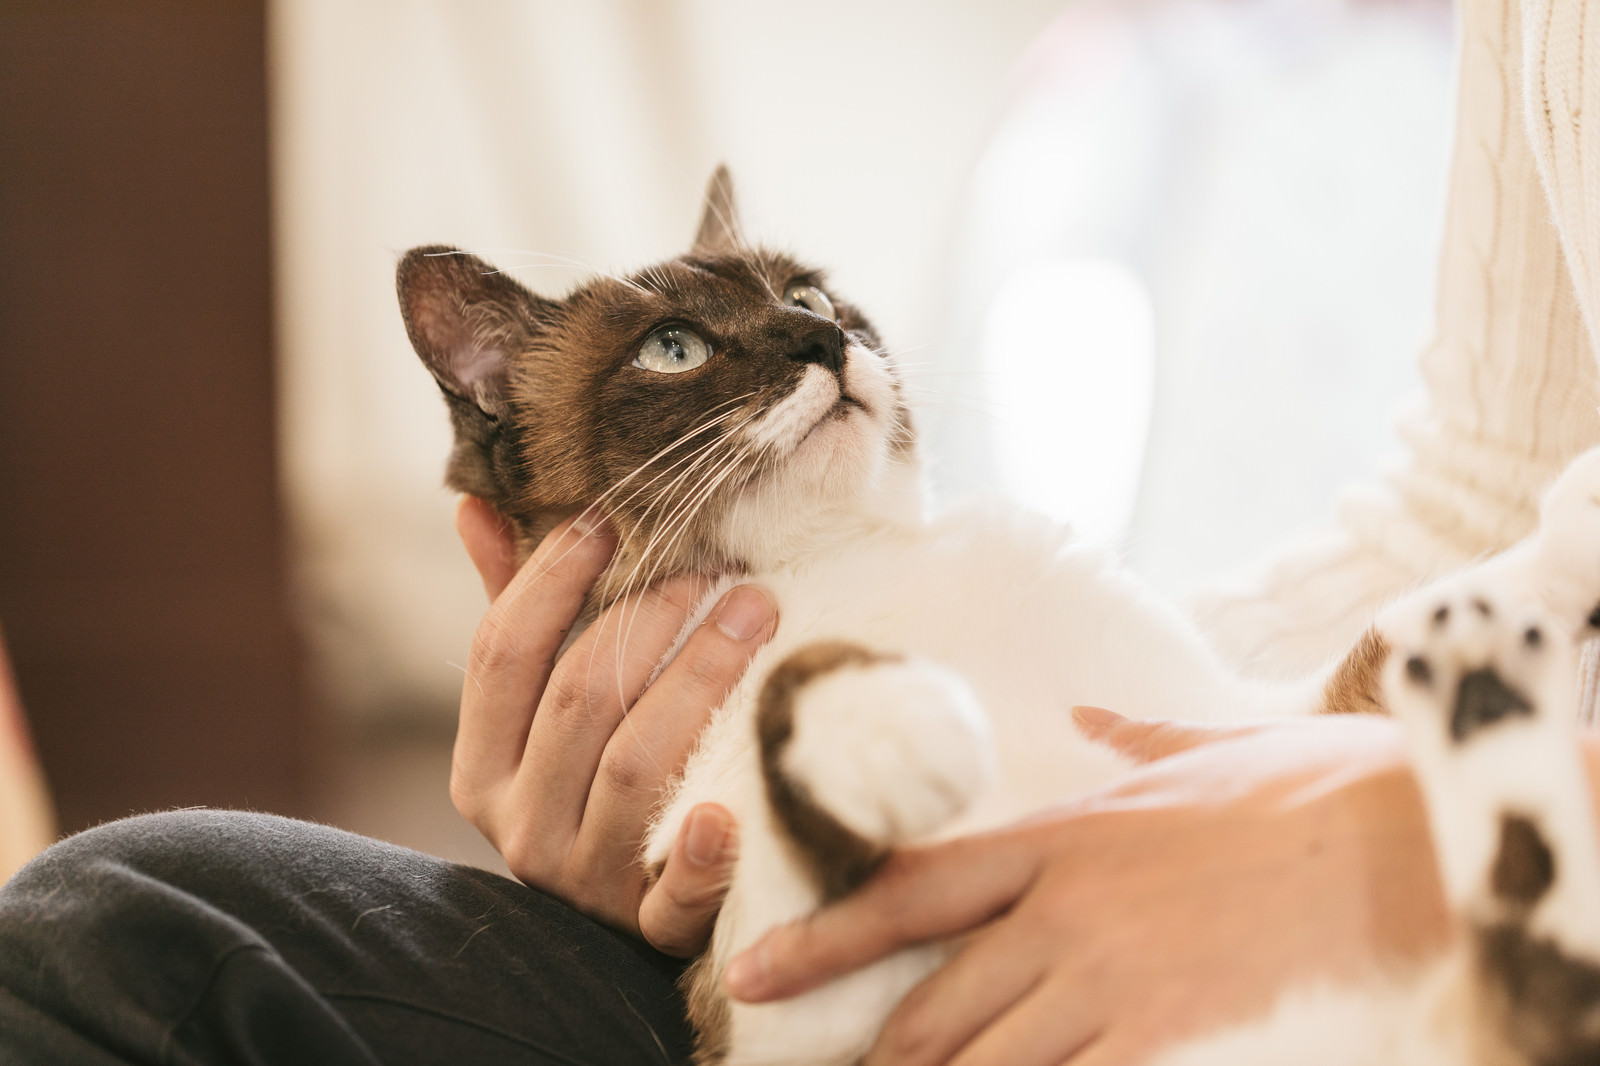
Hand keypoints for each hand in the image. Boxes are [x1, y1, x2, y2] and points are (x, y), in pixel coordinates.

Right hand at [451, 496, 773, 955]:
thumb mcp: (545, 705)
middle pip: (579, 697)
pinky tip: (729, 810)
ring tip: (757, 609)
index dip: (552, 576)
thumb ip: (517, 613)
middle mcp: (521, 828)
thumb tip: (476, 505)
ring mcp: (587, 880)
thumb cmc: (596, 781)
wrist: (636, 916)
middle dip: (650, 615)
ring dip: (702, 676)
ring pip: (638, 763)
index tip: (612, 518)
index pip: (502, 654)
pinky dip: (702, 854)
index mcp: (482, 769)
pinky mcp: (655, 926)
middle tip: (716, 564)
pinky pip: (678, 893)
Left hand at [725, 710, 1449, 1064]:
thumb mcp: (1206, 747)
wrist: (1399, 838)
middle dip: (865, 1045)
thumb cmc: (1307, 786)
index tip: (761, 964)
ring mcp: (1109, 980)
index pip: (913, 887)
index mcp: (1062, 836)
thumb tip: (1096, 711)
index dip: (827, 933)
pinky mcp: (1162, 1037)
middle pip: (931, 996)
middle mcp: (1064, 912)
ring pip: (981, 1059)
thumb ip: (1134, 736)